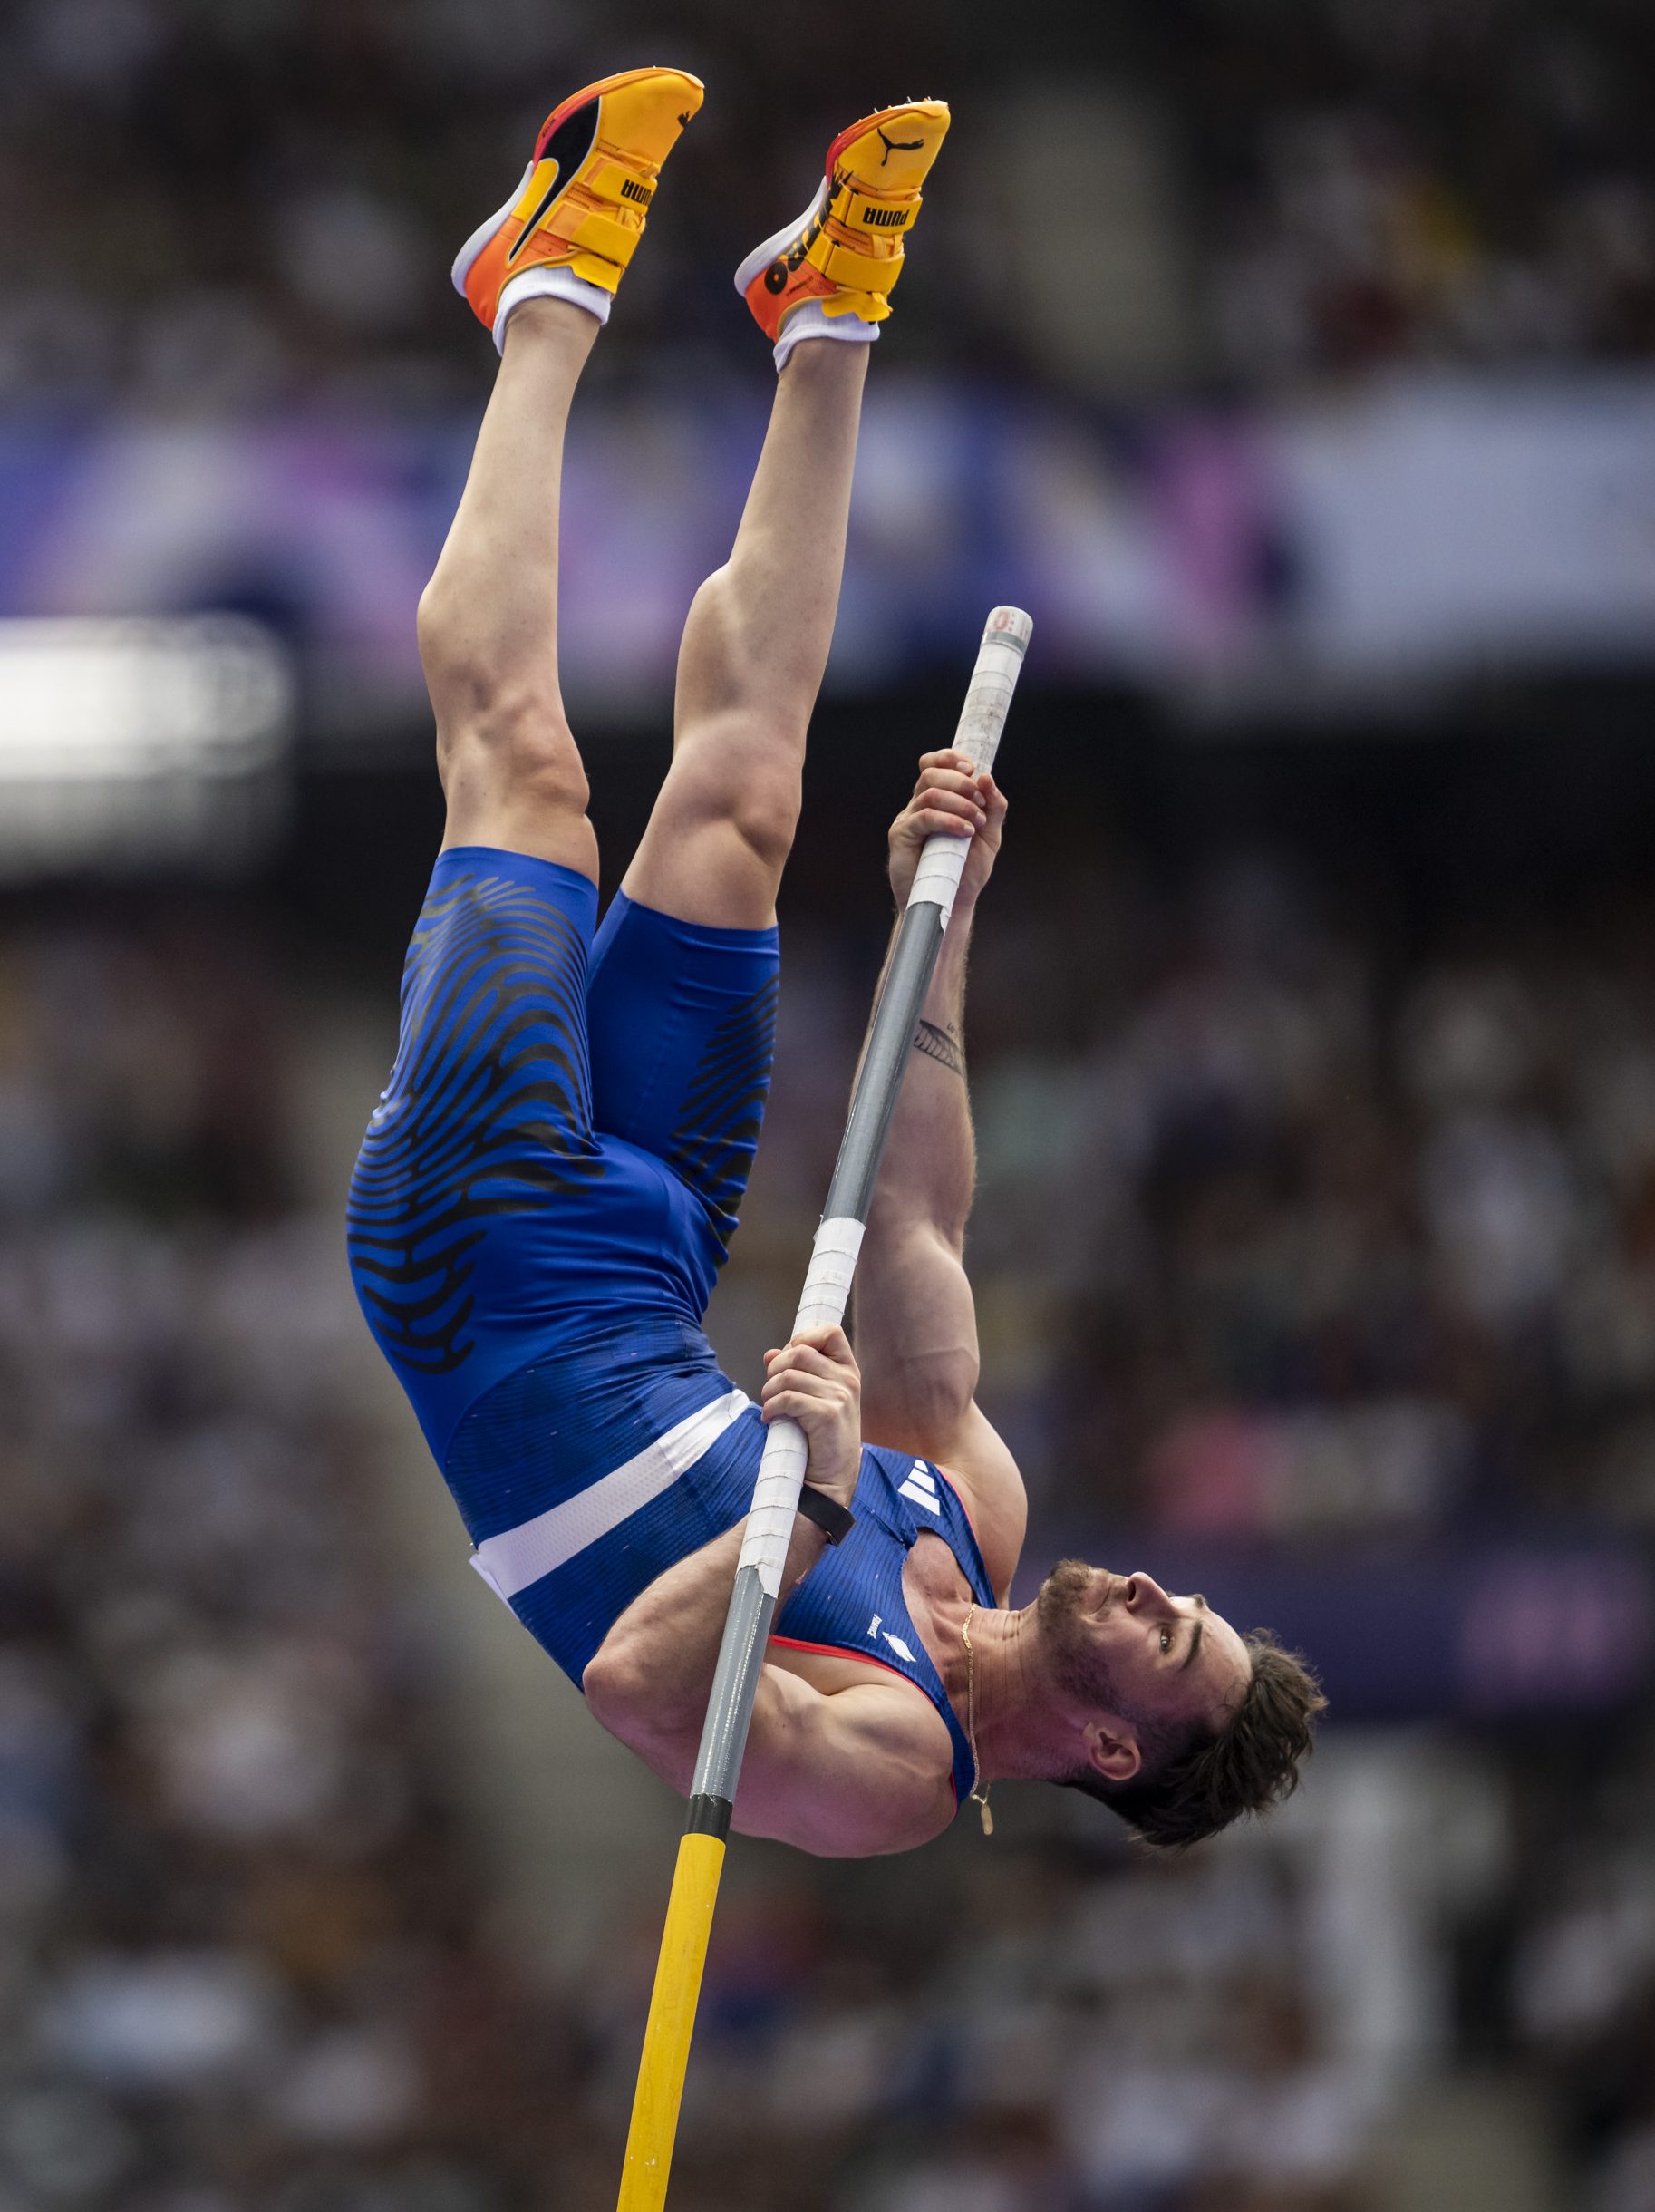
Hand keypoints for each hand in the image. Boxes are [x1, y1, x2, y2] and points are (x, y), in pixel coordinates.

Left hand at [760, 1324, 862, 1510]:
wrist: (831, 1478)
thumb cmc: (821, 1438)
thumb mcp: (814, 1399)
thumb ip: (796, 1373)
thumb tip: (770, 1354)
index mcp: (848, 1371)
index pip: (830, 1332)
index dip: (803, 1338)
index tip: (789, 1359)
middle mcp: (847, 1380)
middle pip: (800, 1352)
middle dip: (776, 1368)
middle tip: (771, 1390)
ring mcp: (840, 1397)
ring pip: (789, 1375)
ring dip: (769, 1390)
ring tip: (769, 1406)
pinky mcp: (827, 1414)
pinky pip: (787, 1398)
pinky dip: (771, 1407)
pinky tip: (770, 1418)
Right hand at [887, 750, 1007, 911]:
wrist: (952, 903)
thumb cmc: (966, 871)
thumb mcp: (989, 835)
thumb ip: (993, 807)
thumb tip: (986, 777)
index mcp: (937, 801)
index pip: (934, 764)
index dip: (951, 759)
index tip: (973, 770)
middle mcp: (918, 806)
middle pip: (931, 773)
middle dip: (960, 781)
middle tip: (980, 801)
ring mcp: (908, 820)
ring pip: (929, 792)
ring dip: (959, 802)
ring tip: (976, 822)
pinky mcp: (901, 836)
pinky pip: (923, 817)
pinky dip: (949, 820)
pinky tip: (965, 832)